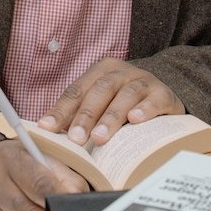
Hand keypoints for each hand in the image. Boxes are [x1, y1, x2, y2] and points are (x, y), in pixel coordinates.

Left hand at [36, 58, 184, 145]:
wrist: (164, 99)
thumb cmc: (123, 106)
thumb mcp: (100, 106)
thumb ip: (78, 117)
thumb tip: (49, 135)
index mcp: (100, 72)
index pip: (76, 90)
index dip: (61, 110)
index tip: (47, 128)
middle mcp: (121, 72)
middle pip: (100, 90)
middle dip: (85, 115)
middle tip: (75, 139)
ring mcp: (144, 80)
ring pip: (125, 95)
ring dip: (111, 117)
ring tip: (99, 137)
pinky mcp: (164, 94)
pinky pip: (154, 100)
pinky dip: (144, 109)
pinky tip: (135, 120)